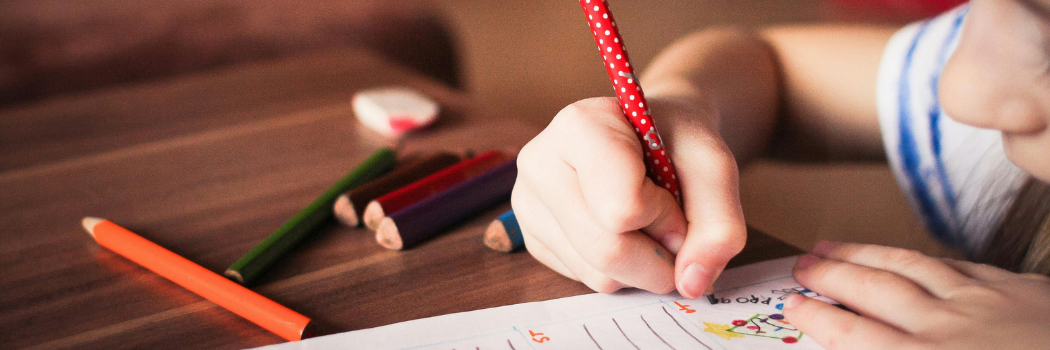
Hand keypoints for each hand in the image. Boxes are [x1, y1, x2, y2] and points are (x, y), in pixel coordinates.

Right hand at [511, 96, 746, 297]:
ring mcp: (528, 204)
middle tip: (673, 226)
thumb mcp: (714, 166)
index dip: (665, 216)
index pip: (623, 208)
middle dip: (658, 255)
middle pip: (607, 250)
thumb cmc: (676, 142)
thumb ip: (719, 223)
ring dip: (642, 266)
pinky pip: (586, 280)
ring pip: (598, 274)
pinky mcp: (533, 239)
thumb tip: (691, 283)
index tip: (674, 193)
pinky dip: (621, 270)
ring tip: (646, 223)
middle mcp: (539, 163)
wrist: (651, 137)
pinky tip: (622, 232)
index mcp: (578, 126)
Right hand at [784, 241, 1049, 349]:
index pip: (852, 335)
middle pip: (871, 291)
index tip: (791, 305)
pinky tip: (913, 256)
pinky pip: (958, 265)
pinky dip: (924, 258)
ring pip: (908, 268)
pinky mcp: (1020, 291)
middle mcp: (944, 330)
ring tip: (834, 246)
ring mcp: (984, 304)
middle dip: (829, 275)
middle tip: (801, 264)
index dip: (816, 317)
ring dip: (864, 255)